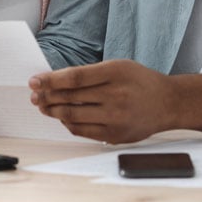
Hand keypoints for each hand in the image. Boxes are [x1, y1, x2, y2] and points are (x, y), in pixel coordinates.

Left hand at [29, 59, 173, 143]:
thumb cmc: (140, 81)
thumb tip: (58, 80)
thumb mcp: (119, 66)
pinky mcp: (115, 135)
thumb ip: (91, 73)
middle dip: (47, 96)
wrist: (168, 103)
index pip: (75, 78)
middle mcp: (115, 95)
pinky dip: (68, 124)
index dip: (51, 80)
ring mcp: (115, 117)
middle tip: (34, 94)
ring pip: (74, 116)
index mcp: (116, 72)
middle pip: (71, 97)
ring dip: (53, 111)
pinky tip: (61, 117)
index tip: (34, 80)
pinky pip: (83, 131)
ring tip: (43, 105)